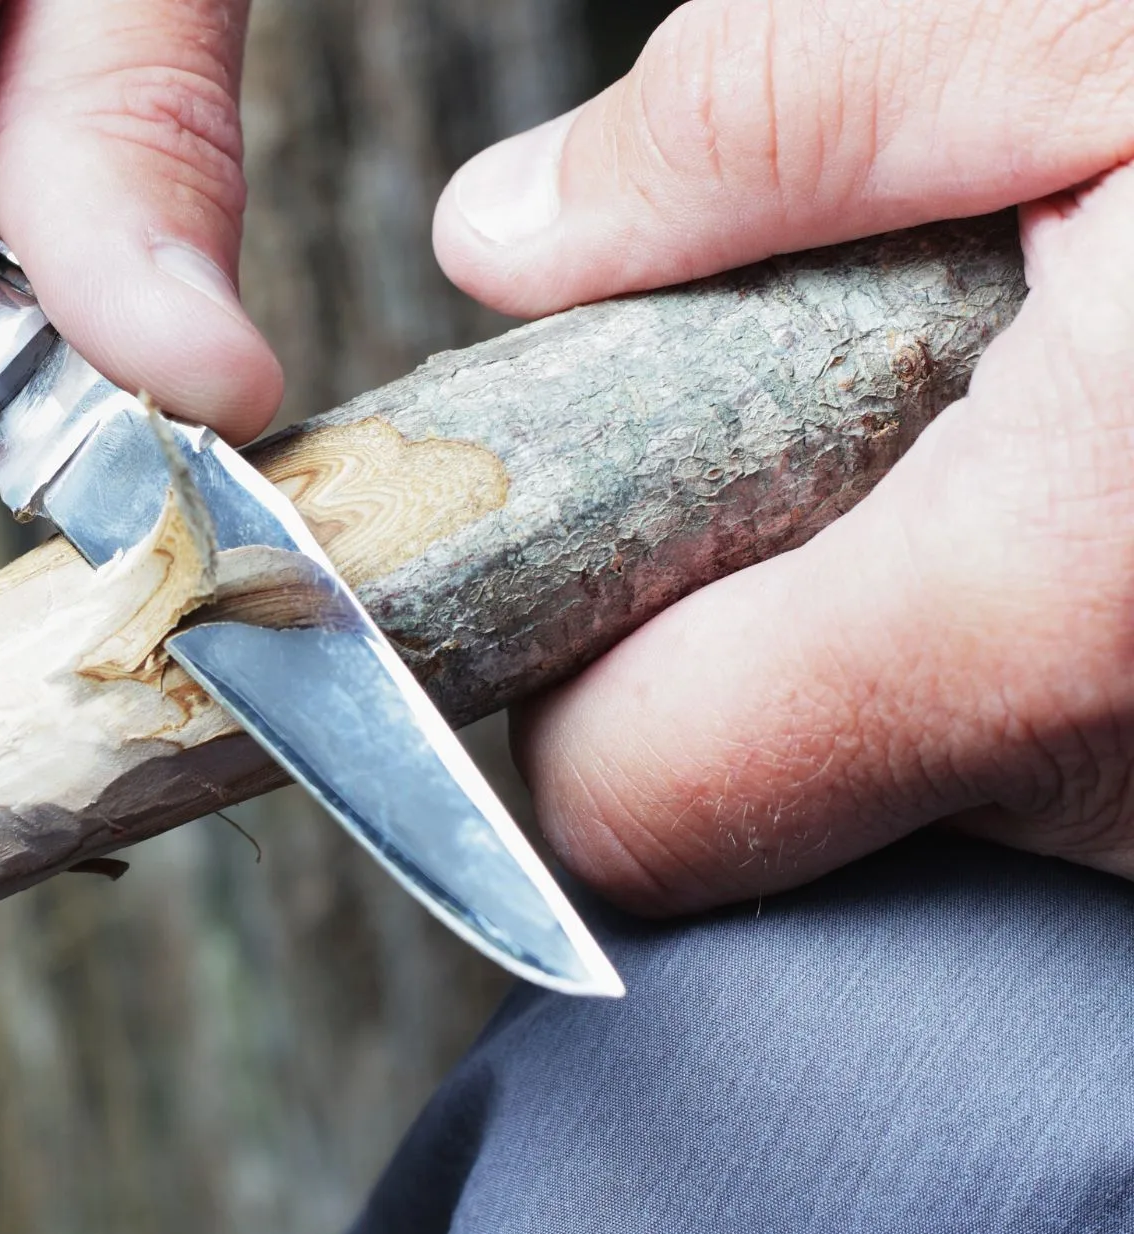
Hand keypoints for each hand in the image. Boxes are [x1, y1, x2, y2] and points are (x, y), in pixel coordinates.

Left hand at [434, 0, 1133, 911]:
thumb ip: (773, 120)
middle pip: (754, 799)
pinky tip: (1050, 471)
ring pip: (899, 782)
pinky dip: (991, 639)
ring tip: (949, 420)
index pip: (638, 800)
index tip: (554, 548)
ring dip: (862, 623)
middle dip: (711, 628)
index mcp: (1062, 589)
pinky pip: (1033, 761)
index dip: (550, 679)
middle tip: (773, 430)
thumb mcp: (1083, 28)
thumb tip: (513, 231)